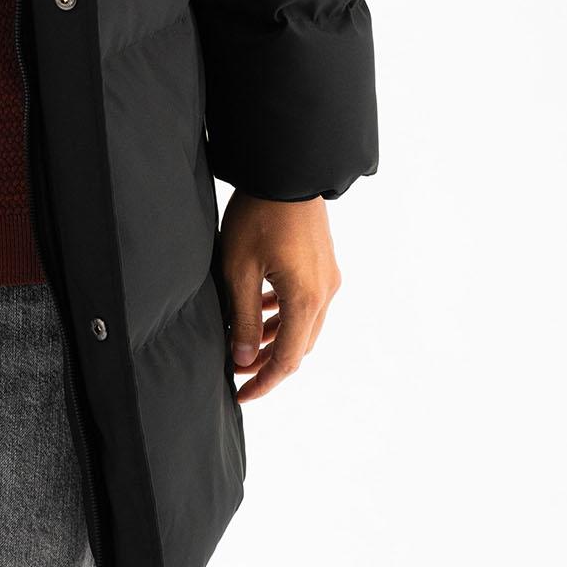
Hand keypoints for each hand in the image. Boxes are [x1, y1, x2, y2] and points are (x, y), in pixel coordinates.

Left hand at [219, 190, 341, 403]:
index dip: (264, 382)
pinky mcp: (324, 264)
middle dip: (269, 364)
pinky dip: (286, 314)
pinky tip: (263, 309)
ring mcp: (328, 278)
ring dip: (277, 338)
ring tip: (245, 343)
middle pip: (299, 346)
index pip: (287, 359)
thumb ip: (244, 317)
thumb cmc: (258, 216)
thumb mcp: (239, 269)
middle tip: (238, 371)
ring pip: (304, 325)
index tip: (241, 395)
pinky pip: (307, 303)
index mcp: (306, 300)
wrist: (287, 171)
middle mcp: (325, 294)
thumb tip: (244, 360)